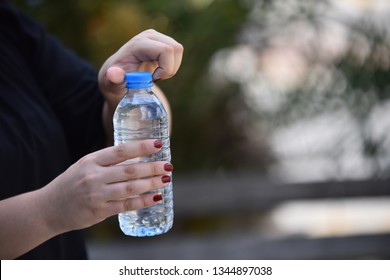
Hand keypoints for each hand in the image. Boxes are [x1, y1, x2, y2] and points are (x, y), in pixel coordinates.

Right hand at [40, 139, 172, 233]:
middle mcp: (93, 176)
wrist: (48, 208)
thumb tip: (139, 158)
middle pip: (129, 170)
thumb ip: (107, 161)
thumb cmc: (71, 183)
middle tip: (168, 165)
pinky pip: (126, 205)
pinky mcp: (99, 211)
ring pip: (130, 188)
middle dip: (152, 167)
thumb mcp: (85, 165)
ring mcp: (96, 195)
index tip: (159, 144)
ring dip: (151, 184)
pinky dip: (143, 201)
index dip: (141, 147)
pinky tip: (156, 198)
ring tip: (166, 179)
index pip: (120, 151)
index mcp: (90, 161)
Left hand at [98, 29, 183, 95]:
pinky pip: (177, 52)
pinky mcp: (162, 41)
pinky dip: (171, 65)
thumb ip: (114, 79)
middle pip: (175, 49)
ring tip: (156, 75)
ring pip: (178, 50)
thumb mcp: (113, 82)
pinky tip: (159, 70)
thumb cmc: (116, 80)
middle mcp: (149, 36)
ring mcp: (157, 37)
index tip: (153, 79)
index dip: (165, 68)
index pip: (166, 50)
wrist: (118, 73)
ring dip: (171, 68)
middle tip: (156, 78)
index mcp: (139, 44)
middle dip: (170, 69)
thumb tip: (113, 74)